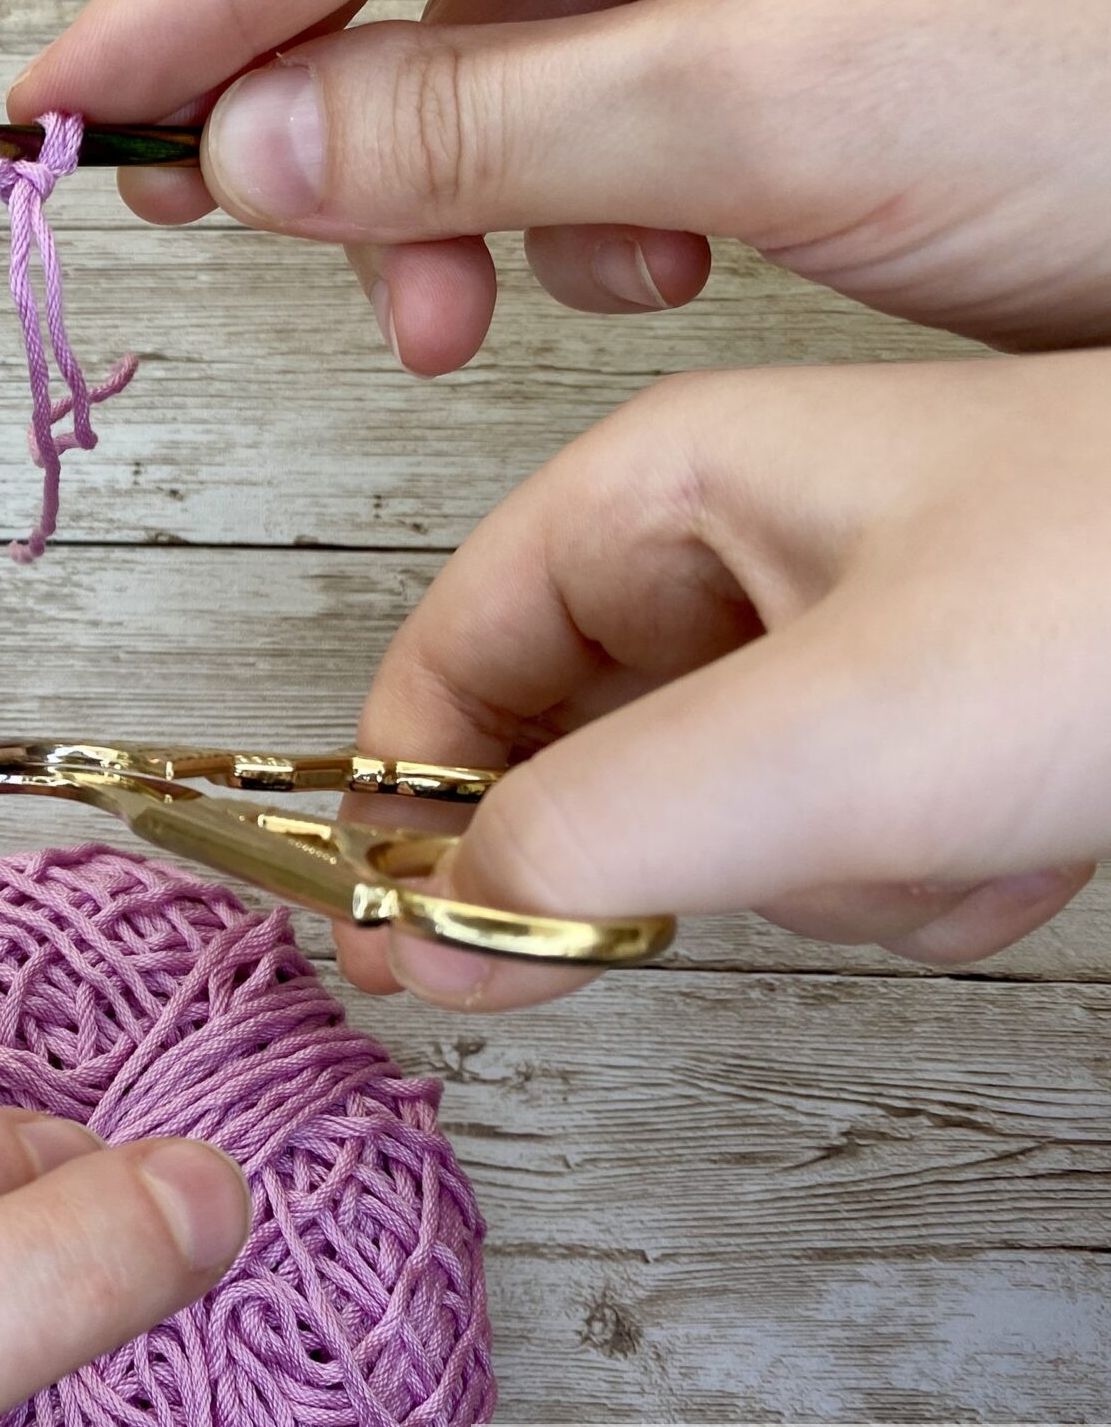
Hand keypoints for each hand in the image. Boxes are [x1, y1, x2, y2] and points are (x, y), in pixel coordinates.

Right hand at [11, 0, 1110, 374]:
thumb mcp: (812, 101)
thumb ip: (496, 119)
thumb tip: (248, 146)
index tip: (72, 88)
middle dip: (351, 97)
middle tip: (220, 219)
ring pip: (517, 13)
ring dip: (466, 182)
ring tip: (470, 308)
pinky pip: (612, 71)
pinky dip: (582, 192)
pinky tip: (635, 262)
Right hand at [333, 349, 1106, 1009]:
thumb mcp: (829, 729)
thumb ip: (593, 829)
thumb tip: (421, 930)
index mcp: (666, 484)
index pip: (447, 652)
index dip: (407, 798)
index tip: (401, 942)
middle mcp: (737, 551)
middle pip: (577, 760)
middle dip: (689, 845)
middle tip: (775, 855)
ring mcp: (838, 640)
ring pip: (716, 830)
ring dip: (832, 869)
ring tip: (959, 811)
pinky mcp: (928, 718)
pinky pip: (842, 854)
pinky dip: (924, 877)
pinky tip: (1025, 824)